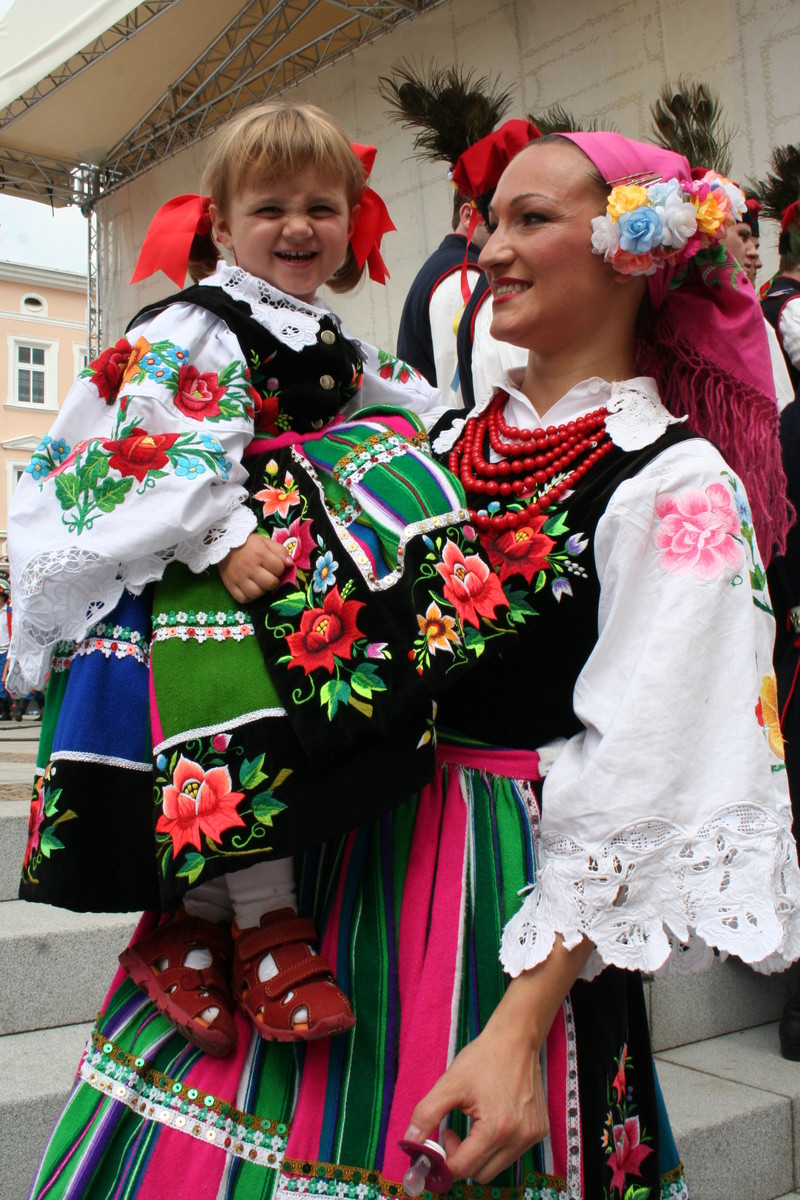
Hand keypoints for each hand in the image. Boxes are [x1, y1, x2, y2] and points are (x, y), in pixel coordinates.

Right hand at [218, 532, 291, 601]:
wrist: (223, 544)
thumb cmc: (248, 544)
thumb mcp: (265, 542)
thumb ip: (280, 551)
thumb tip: (290, 564)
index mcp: (259, 554)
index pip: (279, 568)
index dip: (280, 568)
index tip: (273, 565)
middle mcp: (249, 567)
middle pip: (270, 583)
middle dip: (273, 581)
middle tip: (268, 576)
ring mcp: (238, 578)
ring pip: (257, 594)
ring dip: (261, 590)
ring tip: (259, 583)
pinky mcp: (230, 586)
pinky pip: (243, 599)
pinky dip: (249, 597)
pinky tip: (250, 589)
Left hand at [403, 936, 593, 1183]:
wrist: (516, 1039)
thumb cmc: (483, 1058)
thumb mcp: (449, 1083)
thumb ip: (426, 1114)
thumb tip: (410, 1142)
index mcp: (496, 1129)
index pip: (462, 1167)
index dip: (444, 1158)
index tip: (441, 1136)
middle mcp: (519, 1138)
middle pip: (480, 1174)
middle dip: (460, 1158)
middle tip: (454, 1131)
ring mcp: (532, 1137)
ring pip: (496, 1168)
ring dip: (478, 1154)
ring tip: (472, 1125)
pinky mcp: (539, 1132)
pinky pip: (511, 1154)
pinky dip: (496, 1147)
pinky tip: (491, 1121)